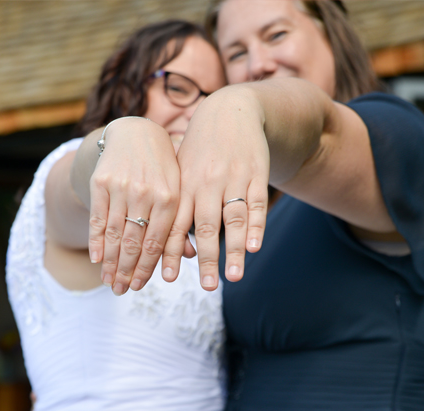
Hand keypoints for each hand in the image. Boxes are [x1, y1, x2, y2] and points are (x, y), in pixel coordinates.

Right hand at [88, 118, 182, 294]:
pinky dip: (95, 241)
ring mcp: (121, 187)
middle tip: (120, 291)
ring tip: (108, 281)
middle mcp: (145, 193)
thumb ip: (182, 222)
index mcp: (169, 198)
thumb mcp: (180, 190)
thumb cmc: (163, 169)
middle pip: (133, 242)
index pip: (156, 243)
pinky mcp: (101, 181)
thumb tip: (189, 257)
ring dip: (109, 262)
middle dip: (126, 271)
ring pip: (113, 233)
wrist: (137, 133)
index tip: (138, 286)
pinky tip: (96, 259)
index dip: (146, 268)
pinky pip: (97, 218)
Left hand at [162, 90, 269, 289]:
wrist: (230, 111)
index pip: (174, 224)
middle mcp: (206, 184)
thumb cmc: (200, 150)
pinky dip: (256, 227)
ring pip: (232, 219)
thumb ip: (179, 205)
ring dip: (234, 250)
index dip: (170, 252)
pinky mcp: (256, 175)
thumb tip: (176, 247)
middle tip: (206, 287)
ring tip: (233, 277)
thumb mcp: (182, 170)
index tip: (167, 278)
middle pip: (204, 227)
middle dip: (205, 259)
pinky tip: (255, 248)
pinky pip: (255, 204)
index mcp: (184, 185)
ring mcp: (233, 179)